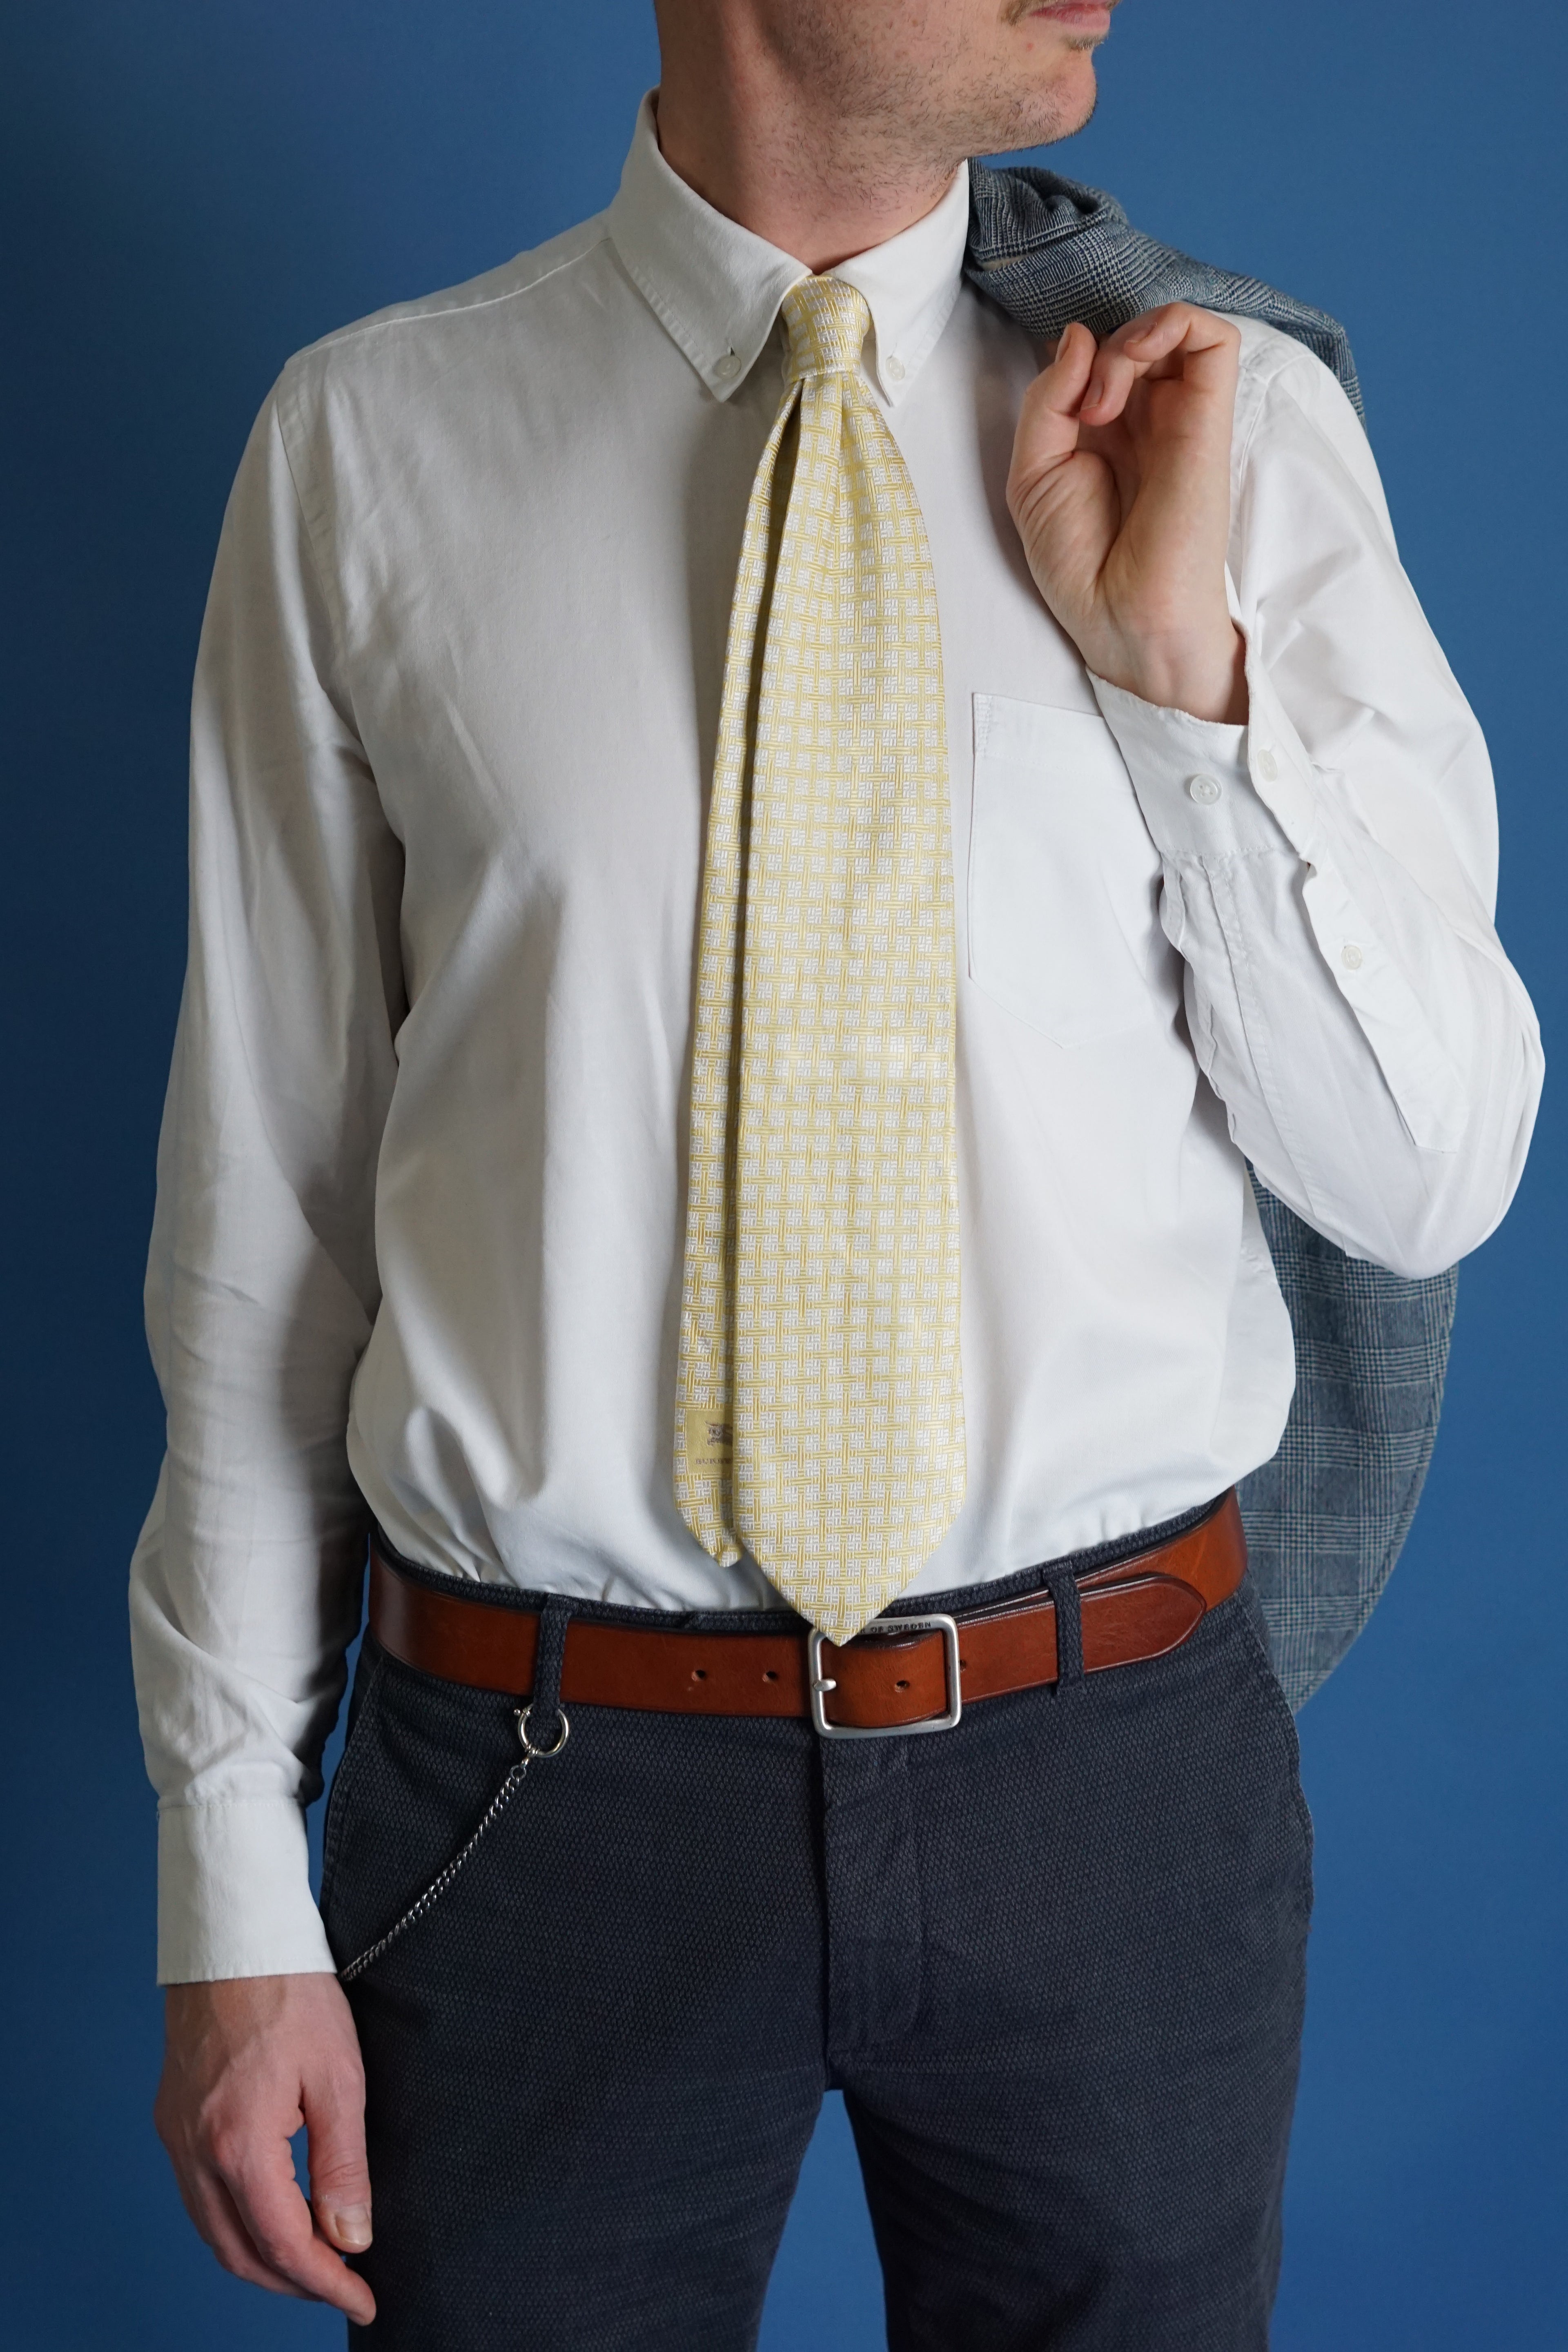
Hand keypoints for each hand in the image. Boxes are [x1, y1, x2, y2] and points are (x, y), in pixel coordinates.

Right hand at [155, 1972, 375, 2324]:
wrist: (233, 1938)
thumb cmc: (291, 1992)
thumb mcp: (338, 2076)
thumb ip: (343, 2164)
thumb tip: (351, 2237)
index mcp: (239, 2143)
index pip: (284, 2245)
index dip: (327, 2284)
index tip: (364, 2300)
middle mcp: (195, 2150)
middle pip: (240, 2253)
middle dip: (293, 2282)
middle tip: (342, 2286)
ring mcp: (176, 2136)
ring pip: (213, 2231)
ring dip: (261, 2257)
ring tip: (313, 2259)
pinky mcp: (173, 2118)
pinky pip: (199, 2196)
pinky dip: (236, 2222)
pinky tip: (271, 2213)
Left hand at [1007, 305, 1247, 724]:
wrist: (1118, 613)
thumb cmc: (1079, 561)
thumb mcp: (1032, 472)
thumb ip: (1047, 398)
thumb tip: (1080, 333)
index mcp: (1107, 433)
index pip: (1099, 354)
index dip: (1073, 356)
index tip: (1058, 406)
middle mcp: (1148, 418)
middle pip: (1134, 336)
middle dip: (1100, 351)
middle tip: (1082, 412)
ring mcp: (1183, 416)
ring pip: (1173, 328)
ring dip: (1130, 339)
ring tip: (1102, 403)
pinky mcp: (1212, 419)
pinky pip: (1216, 337)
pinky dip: (1173, 324)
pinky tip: (1135, 368)